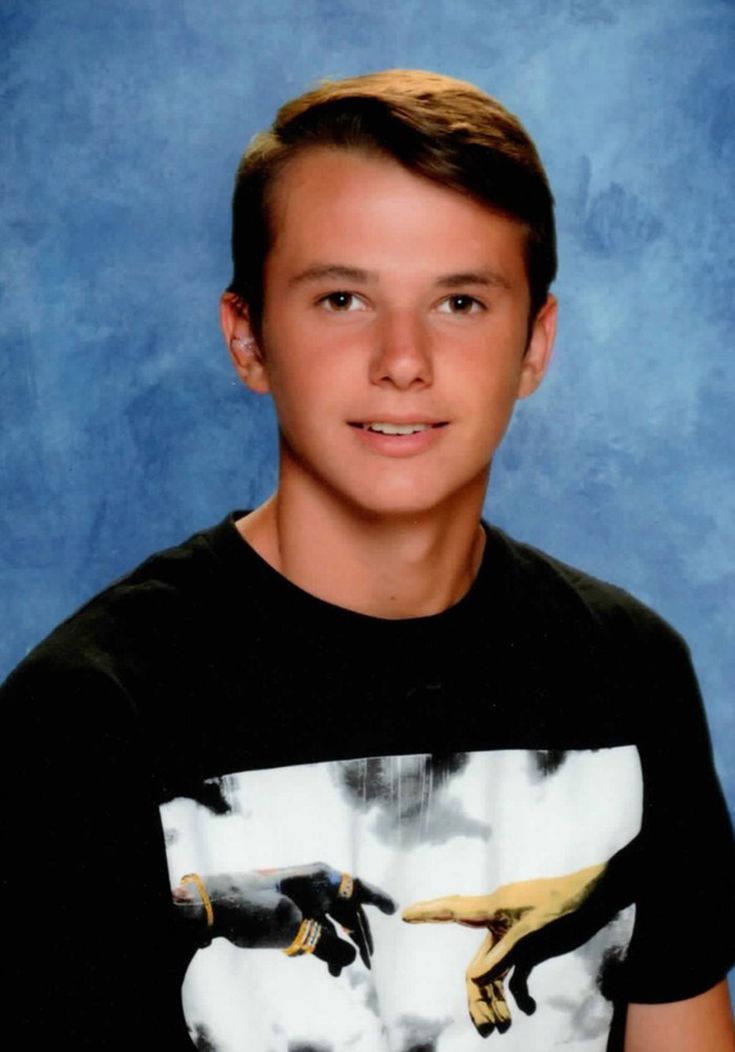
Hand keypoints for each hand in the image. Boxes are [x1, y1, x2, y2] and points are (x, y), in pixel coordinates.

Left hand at [173, 862, 395, 977]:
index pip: (359, 888)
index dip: (378, 899)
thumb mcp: (295, 930)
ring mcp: (300, 897)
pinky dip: (319, 944)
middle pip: (346, 909)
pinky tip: (314, 961)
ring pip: (329, 922)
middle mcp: (314, 884)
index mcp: (321, 878)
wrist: (215, 907)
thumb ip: (328, 945)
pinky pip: (313, 926)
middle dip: (358, 936)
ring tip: (337, 973)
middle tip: (366, 965)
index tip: (394, 911)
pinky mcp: (287, 910)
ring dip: (337, 946)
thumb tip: (351, 959)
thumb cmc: (257, 909)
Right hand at [402, 863, 604, 1035]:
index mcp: (493, 908)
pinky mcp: (530, 947)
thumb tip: (475, 977)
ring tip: (503, 1023)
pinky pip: (514, 973)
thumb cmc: (562, 906)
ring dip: (495, 998)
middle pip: (476, 963)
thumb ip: (504, 953)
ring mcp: (513, 936)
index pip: (453, 910)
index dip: (428, 913)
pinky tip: (527, 1009)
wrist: (595, 900)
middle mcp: (498, 923)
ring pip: (493, 972)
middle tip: (486, 1024)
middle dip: (477, 995)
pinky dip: (517, 992)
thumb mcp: (533, 931)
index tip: (405, 915)